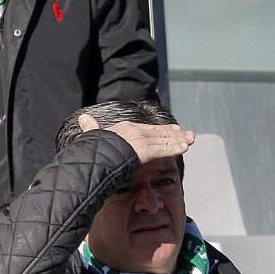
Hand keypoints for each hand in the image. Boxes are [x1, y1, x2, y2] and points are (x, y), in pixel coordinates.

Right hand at [77, 112, 193, 164]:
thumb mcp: (91, 136)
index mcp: (124, 128)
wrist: (91, 156)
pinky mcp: (144, 151)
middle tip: (187, 134)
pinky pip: (162, 150)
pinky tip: (185, 147)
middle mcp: (134, 131)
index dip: (161, 129)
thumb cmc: (90, 149)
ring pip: (164, 140)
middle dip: (174, 134)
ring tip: (191, 139)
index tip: (173, 128)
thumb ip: (91, 127)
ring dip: (179, 140)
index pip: (148, 128)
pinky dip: (174, 148)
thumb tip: (83, 117)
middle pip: (158, 132)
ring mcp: (140, 141)